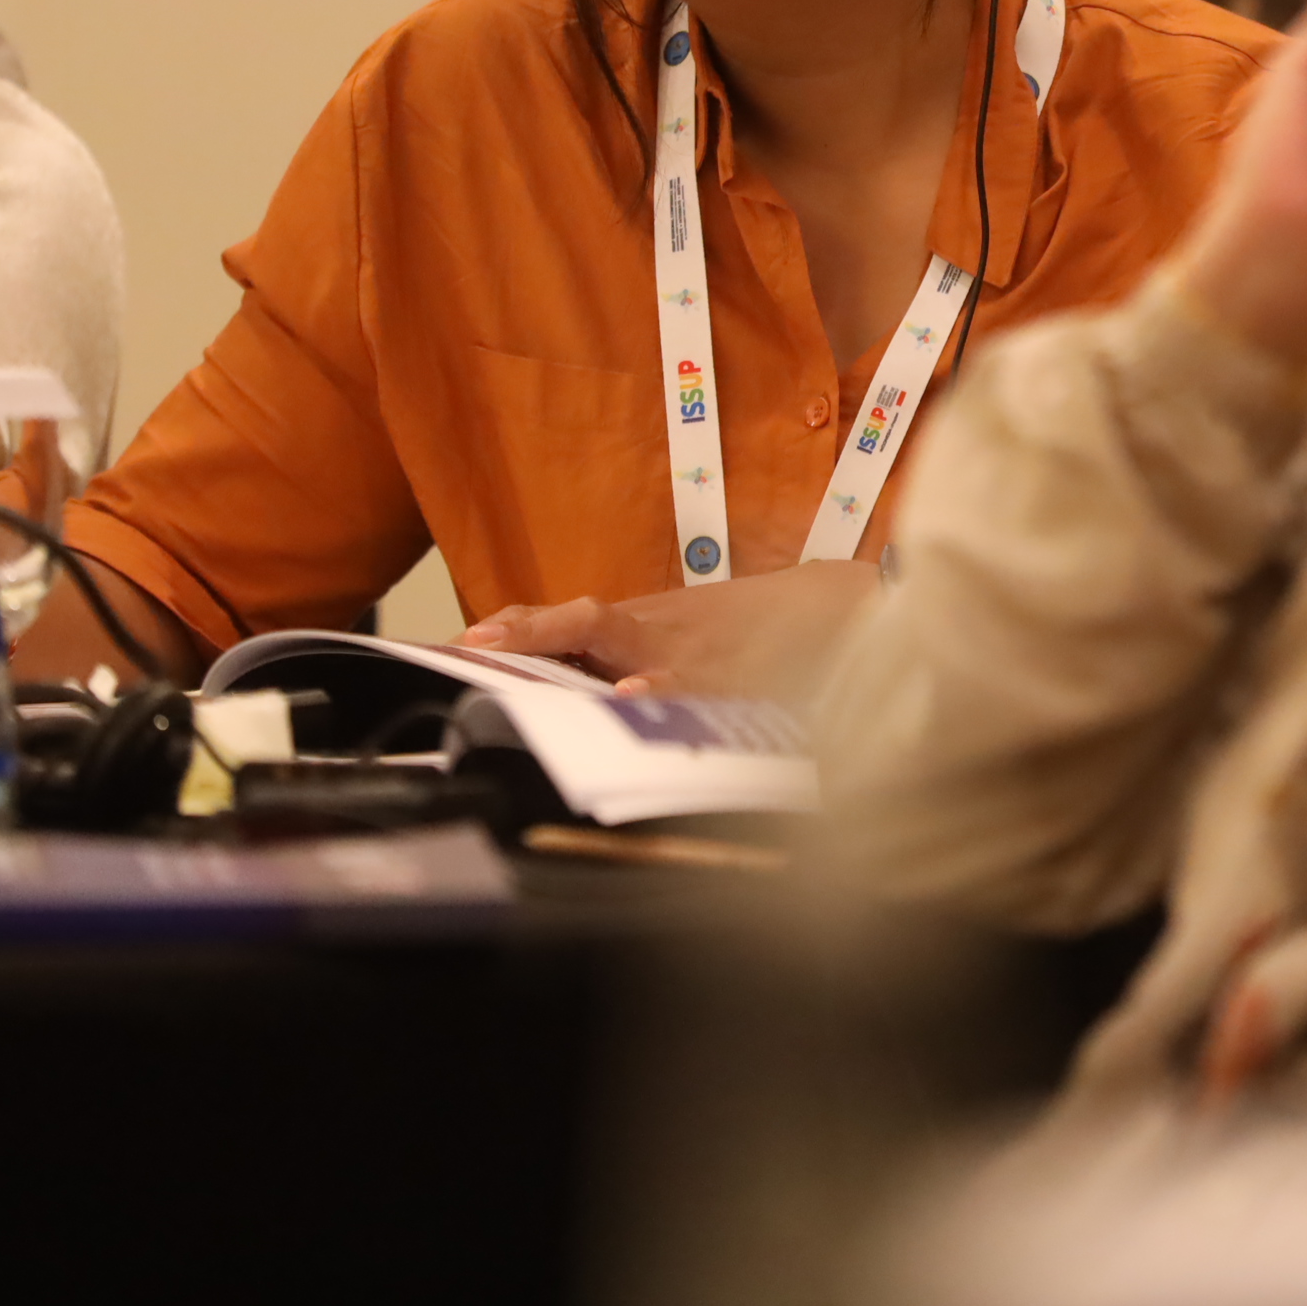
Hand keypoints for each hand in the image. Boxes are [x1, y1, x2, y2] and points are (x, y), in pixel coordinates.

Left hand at [455, 559, 880, 697]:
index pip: (569, 618)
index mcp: (645, 622)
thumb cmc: (755, 625)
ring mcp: (704, 658)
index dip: (518, 627)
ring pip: (638, 659)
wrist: (841, 605)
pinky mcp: (745, 682)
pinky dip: (672, 697)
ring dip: (590, 668)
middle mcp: (664, 635)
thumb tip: (561, 679)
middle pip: (587, 622)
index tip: (465, 640)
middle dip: (532, 635)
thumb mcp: (684, 629)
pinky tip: (643, 700)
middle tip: (477, 647)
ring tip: (543, 672)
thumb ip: (626, 653)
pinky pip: (703, 693)